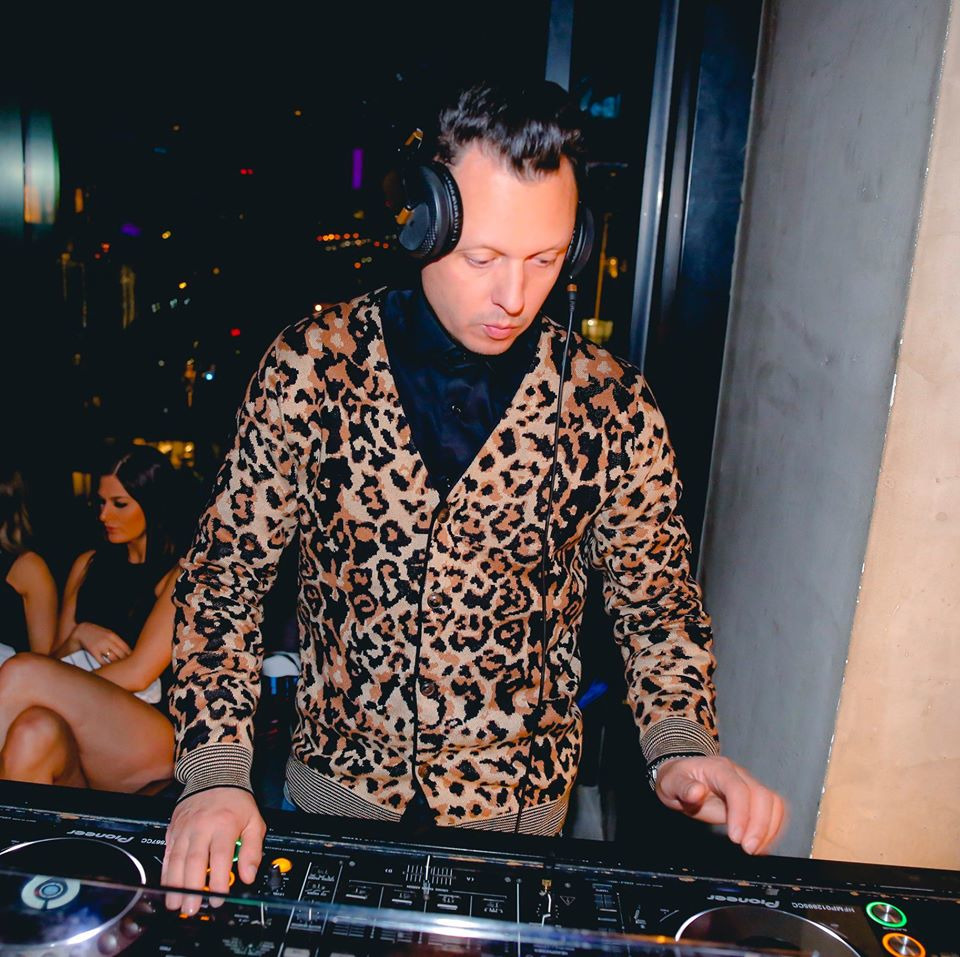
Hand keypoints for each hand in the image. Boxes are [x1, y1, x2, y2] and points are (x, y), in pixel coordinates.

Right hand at [72, 623, 131, 664]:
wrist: (81, 630)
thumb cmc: (97, 633)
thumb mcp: (108, 634)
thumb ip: (116, 641)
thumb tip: (127, 651)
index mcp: (113, 636)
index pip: (125, 647)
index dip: (131, 655)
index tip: (135, 661)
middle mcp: (108, 641)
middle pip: (121, 654)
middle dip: (126, 661)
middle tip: (131, 668)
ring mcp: (101, 646)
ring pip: (113, 658)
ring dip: (118, 665)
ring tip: (123, 671)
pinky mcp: (93, 651)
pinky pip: (102, 661)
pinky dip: (107, 666)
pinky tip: (110, 670)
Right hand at [162, 788, 265, 914]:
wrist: (214, 775)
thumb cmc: (235, 801)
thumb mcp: (254, 821)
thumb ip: (253, 850)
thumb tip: (248, 875)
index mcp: (224, 824)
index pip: (220, 856)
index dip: (217, 879)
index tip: (218, 898)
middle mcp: (202, 826)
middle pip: (194, 861)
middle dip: (192, 887)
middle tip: (193, 908)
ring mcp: (185, 828)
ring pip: (177, 860)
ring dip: (175, 884)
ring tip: (176, 904)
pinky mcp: (173, 830)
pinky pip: (168, 854)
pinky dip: (166, 872)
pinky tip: (167, 887)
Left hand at [654, 755, 785, 854]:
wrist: (683, 776)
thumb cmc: (678, 779)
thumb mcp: (671, 783)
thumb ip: (683, 787)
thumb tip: (697, 792)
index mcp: (718, 769)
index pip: (738, 789)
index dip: (741, 813)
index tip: (736, 838)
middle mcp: (738, 774)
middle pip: (762, 795)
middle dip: (760, 825)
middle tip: (748, 848)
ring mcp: (748, 785)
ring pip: (773, 803)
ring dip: (769, 829)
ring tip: (755, 849)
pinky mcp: (754, 798)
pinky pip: (774, 810)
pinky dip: (773, 829)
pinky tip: (761, 844)